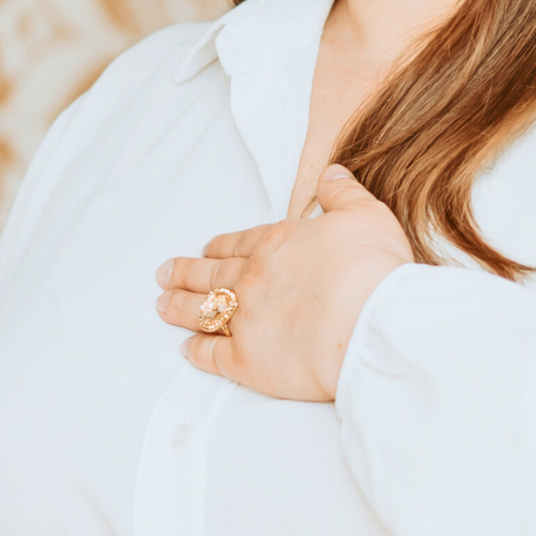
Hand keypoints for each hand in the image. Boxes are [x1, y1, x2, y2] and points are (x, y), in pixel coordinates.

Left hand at [155, 164, 412, 399]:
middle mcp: (254, 279)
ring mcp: (246, 320)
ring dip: (179, 306)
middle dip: (184, 273)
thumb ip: (344, 194)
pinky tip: (186, 349)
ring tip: (161, 304)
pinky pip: (213, 355)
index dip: (220, 246)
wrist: (372, 323)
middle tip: (162, 274)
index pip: (240, 243)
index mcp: (278, 244)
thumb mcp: (366, 215)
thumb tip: (331, 174)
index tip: (205, 249)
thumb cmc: (374, 269)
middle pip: (211, 274)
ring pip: (203, 310)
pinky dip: (197, 352)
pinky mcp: (247, 361)